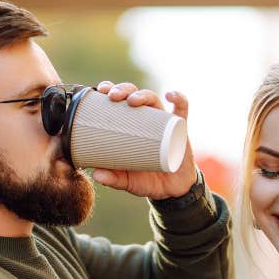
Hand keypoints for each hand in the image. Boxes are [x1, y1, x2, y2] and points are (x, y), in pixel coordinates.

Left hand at [88, 80, 197, 199]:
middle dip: (123, 89)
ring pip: (153, 99)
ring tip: (134, 101)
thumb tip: (96, 174)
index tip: (99, 90)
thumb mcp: (127, 181)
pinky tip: (170, 95)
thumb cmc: (146, 179)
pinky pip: (182, 109)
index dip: (109, 89)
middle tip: (113, 96)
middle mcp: (145, 119)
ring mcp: (163, 121)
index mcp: (128, 125)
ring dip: (143, 95)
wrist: (171, 189)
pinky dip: (179, 99)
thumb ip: (113, 178)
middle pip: (134, 94)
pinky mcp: (180, 128)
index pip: (118, 100)